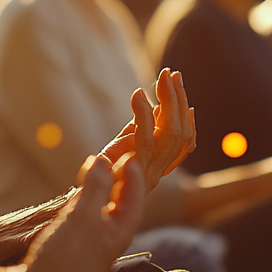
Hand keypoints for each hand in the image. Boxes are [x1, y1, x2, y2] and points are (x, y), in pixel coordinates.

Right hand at [19, 152, 145, 271]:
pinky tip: (76, 198)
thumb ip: (96, 187)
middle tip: (113, 159)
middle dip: (118, 181)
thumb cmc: (65, 258)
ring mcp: (93, 245)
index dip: (133, 175)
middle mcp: (111, 239)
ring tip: (94, 171)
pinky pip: (88, 219)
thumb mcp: (83, 217)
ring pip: (103, 211)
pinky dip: (86, 203)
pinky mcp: (76, 250)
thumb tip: (105, 161)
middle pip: (121, 204)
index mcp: (121, 231)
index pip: (135, 197)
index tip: (129, 155)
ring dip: (101, 190)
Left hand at [100, 67, 195, 192]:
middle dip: (180, 100)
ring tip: (164, 77)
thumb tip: (156, 104)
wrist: (83, 198)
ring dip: (170, 100)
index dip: (188, 116)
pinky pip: (145, 138)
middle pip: (182, 134)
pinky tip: (138, 94)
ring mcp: (147, 172)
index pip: (186, 142)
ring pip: (171, 134)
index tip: (180, 89)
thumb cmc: (102, 171)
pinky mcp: (130, 169)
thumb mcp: (125, 145)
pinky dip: (144, 113)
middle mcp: (158, 172)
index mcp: (160, 167)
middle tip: (172, 74)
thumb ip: (141, 127)